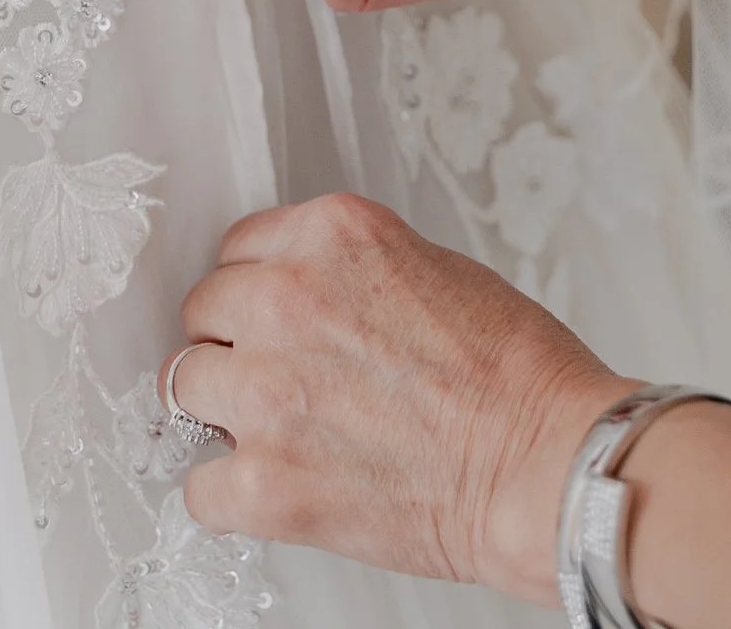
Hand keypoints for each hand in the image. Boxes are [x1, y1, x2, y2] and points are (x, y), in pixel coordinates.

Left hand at [159, 192, 625, 603]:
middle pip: (204, 310)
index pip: (240, 247)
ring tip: (273, 429)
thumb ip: (349, 271)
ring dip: (222, 407)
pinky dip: (228, 493)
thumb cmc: (517, 375)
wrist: (546, 464)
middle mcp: (287, 298)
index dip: (258, 287)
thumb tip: (308, 297)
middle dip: (235, 341)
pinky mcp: (265, 481)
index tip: (270, 316)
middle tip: (278, 373)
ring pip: (184, 384)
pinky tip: (270, 488)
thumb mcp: (431, 266)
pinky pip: (198, 485)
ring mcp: (266, 389)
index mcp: (332, 236)